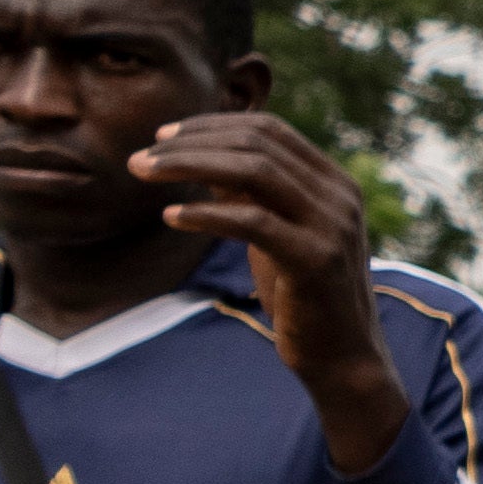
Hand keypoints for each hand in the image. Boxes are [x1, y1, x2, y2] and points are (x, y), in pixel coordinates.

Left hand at [141, 108, 400, 459]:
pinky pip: (252, 221)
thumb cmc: (302, 295)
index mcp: (334, 183)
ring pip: (254, 172)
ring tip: (144, 173)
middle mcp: (339, 196)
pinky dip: (205, 213)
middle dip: (190, 144)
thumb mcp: (275, 233)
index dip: (212, 126)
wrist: (343, 357)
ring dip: (189, 165)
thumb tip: (197, 154)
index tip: (163, 135)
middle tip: (140, 159)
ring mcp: (332, 226)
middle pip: (257, 145)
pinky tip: (170, 216)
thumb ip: (249, 194)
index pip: (269, 130)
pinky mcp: (315, 260)